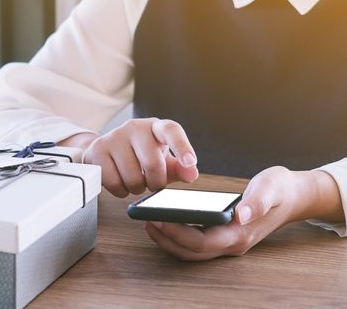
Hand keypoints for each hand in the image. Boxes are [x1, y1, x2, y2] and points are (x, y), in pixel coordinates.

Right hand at [61, 118, 198, 196]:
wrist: (106, 150)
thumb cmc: (140, 155)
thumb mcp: (163, 159)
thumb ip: (180, 168)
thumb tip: (192, 173)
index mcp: (155, 127)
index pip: (172, 130)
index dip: (182, 147)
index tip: (190, 162)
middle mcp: (135, 127)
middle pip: (153, 163)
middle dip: (156, 182)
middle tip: (152, 183)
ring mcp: (114, 137)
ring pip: (132, 177)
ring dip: (137, 188)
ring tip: (135, 180)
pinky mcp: (97, 150)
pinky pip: (114, 182)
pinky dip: (120, 191)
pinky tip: (121, 182)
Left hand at [145, 166, 342, 260]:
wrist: (293, 196)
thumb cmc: (280, 190)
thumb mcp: (271, 187)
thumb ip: (257, 201)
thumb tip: (241, 213)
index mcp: (240, 234)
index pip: (201, 242)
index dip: (177, 233)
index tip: (157, 218)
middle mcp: (232, 244)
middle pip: (191, 251)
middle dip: (165, 238)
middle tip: (144, 219)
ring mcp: (228, 243)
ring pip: (192, 252)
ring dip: (168, 240)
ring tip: (149, 222)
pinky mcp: (224, 237)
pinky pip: (196, 244)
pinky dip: (178, 237)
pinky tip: (166, 221)